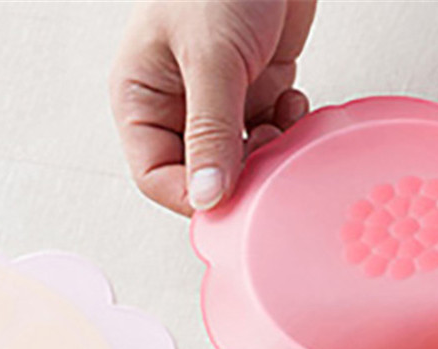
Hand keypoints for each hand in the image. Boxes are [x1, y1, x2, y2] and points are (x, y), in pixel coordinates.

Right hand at [110, 0, 316, 215]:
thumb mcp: (210, 56)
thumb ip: (209, 131)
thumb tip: (207, 197)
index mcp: (142, 97)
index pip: (155, 176)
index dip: (190, 197)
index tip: (227, 201)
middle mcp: (178, 104)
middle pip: (202, 174)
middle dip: (237, 174)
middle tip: (263, 161)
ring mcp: (219, 100)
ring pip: (241, 159)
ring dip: (267, 154)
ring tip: (281, 126)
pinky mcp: (256, 90)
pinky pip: (270, 133)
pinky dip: (287, 129)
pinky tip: (295, 104)